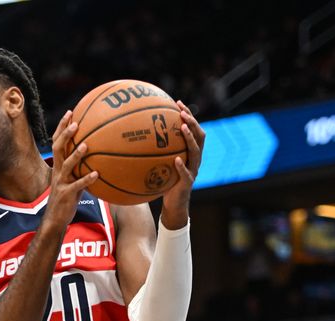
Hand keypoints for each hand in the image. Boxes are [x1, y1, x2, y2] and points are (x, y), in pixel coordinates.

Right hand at [44, 110, 98, 230]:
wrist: (56, 218)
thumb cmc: (68, 198)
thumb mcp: (74, 180)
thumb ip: (82, 168)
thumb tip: (100, 158)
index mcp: (58, 166)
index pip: (57, 142)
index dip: (62, 127)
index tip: (70, 112)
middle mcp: (58, 171)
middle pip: (58, 148)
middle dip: (65, 134)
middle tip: (76, 123)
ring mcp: (61, 182)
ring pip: (66, 165)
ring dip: (76, 155)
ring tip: (86, 145)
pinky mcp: (66, 194)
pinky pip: (77, 185)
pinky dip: (86, 179)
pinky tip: (97, 174)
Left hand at [161, 101, 205, 229]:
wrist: (174, 205)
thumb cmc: (165, 182)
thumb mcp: (160, 164)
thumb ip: (154, 151)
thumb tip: (134, 136)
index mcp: (190, 152)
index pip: (193, 129)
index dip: (188, 115)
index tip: (178, 102)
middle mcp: (195, 159)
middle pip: (200, 136)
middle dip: (192, 122)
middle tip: (182, 111)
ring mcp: (193, 170)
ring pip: (196, 152)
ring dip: (190, 138)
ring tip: (183, 128)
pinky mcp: (187, 183)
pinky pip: (186, 173)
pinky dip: (181, 166)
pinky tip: (176, 160)